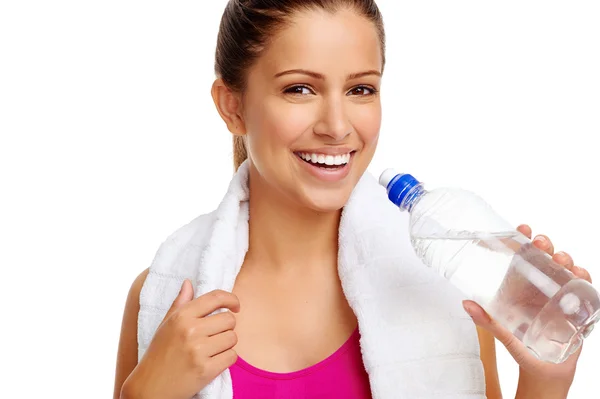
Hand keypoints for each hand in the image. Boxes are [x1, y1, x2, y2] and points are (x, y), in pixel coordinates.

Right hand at [123, 280, 239, 398]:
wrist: (150, 387)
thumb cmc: (159, 354)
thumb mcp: (165, 325)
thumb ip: (180, 303)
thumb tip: (189, 283)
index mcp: (181, 316)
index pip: (216, 297)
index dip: (231, 299)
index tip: (235, 306)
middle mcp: (191, 330)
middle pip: (229, 319)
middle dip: (226, 327)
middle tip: (215, 335)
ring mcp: (199, 351)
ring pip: (233, 338)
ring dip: (227, 344)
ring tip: (212, 350)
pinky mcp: (206, 370)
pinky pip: (232, 356)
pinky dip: (227, 359)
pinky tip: (214, 361)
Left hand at [462, 224, 592, 381]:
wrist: (545, 372)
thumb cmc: (521, 349)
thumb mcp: (502, 333)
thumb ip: (486, 320)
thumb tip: (466, 304)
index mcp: (520, 287)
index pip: (521, 257)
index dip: (521, 240)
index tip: (521, 229)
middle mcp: (540, 288)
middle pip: (544, 258)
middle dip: (545, 246)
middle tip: (541, 244)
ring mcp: (559, 296)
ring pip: (564, 269)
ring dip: (565, 259)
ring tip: (561, 260)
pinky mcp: (576, 307)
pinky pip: (582, 287)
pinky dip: (583, 278)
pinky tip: (579, 274)